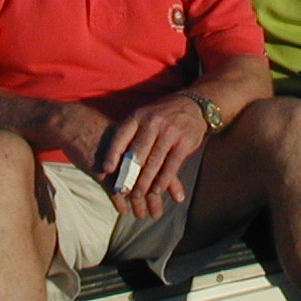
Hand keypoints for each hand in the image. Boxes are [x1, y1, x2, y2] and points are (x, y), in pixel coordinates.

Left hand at [98, 95, 207, 219]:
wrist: (193, 104)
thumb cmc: (162, 115)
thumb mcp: (144, 117)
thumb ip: (131, 135)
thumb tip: (112, 162)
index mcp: (139, 116)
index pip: (121, 137)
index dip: (112, 155)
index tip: (106, 171)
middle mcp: (153, 122)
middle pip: (137, 154)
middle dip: (128, 175)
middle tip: (122, 190)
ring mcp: (170, 132)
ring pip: (153, 163)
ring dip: (144, 182)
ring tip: (137, 195)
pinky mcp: (184, 142)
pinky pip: (171, 165)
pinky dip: (163, 181)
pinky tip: (157, 191)